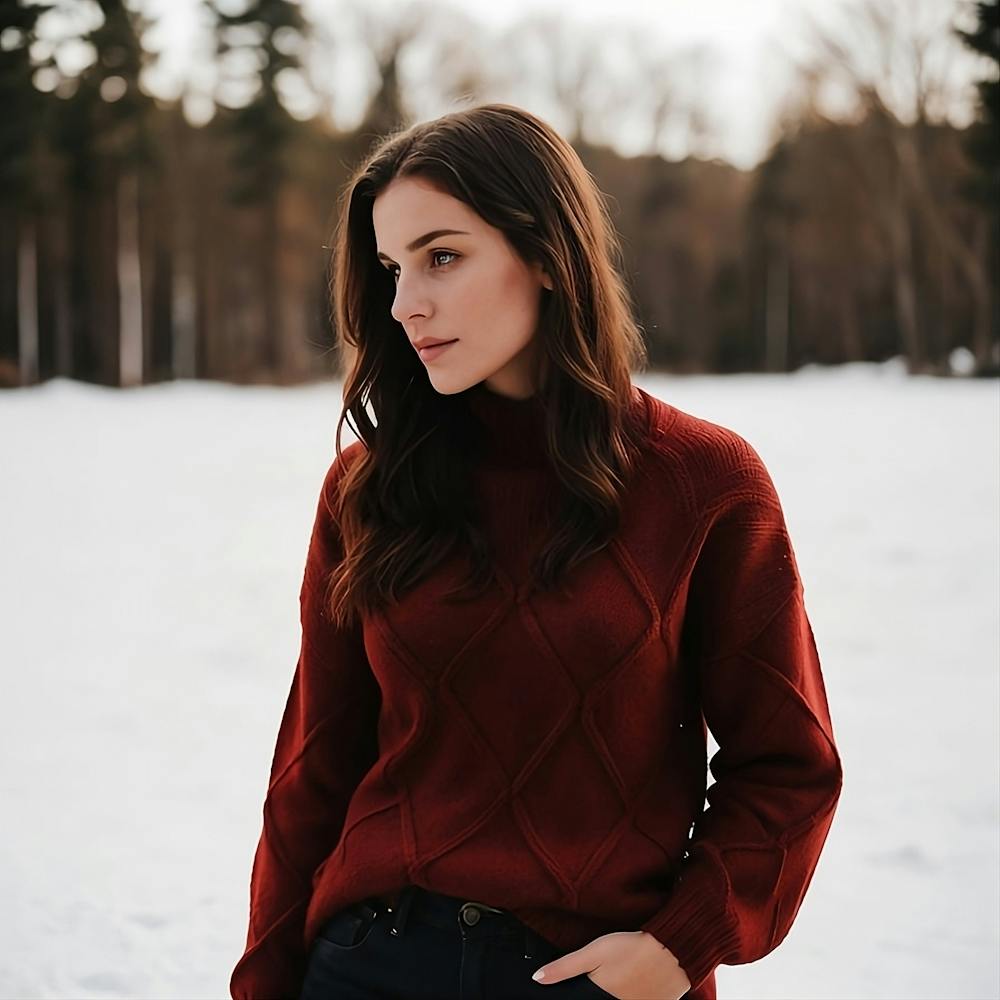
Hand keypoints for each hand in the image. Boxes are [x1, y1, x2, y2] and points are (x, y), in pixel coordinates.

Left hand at [531, 930, 690, 999]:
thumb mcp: (595, 951)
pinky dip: (630, 996)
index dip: (575, 995)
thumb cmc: (632, 946)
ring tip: (618, 978)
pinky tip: (631, 984)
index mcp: (600, 997)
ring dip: (612, 994)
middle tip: (603, 977)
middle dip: (593, 993)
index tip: (574, 989)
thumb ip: (565, 967)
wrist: (674, 949)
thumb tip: (537, 979)